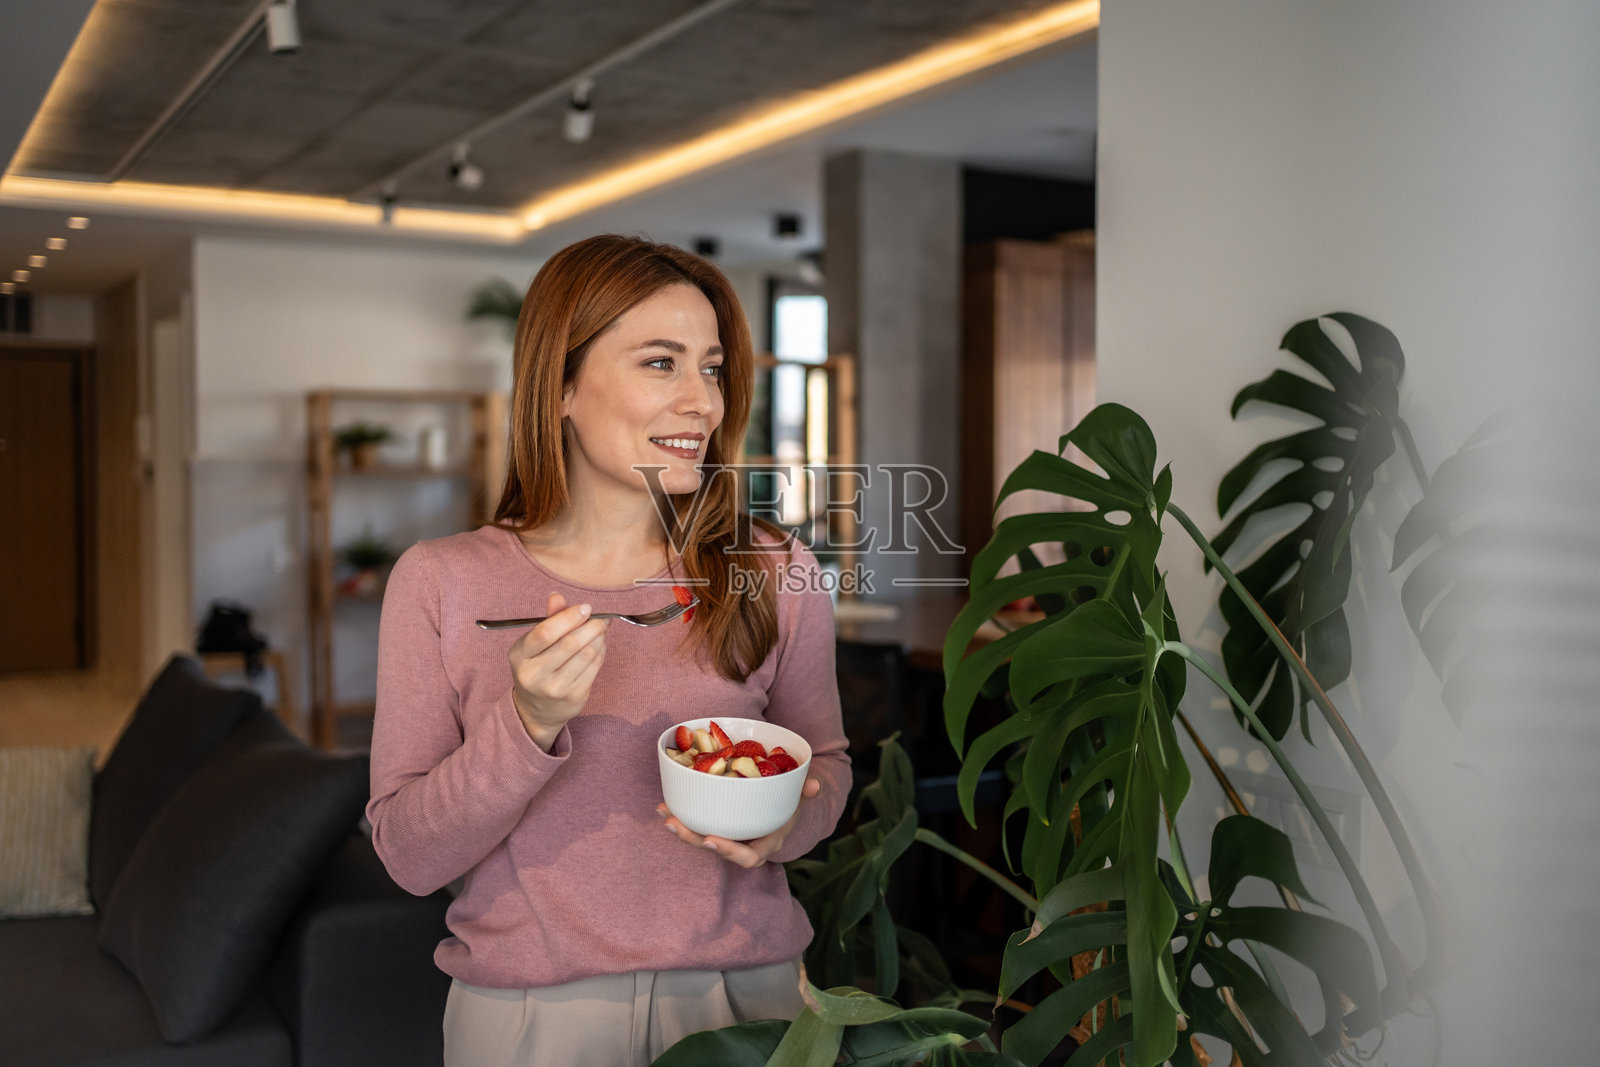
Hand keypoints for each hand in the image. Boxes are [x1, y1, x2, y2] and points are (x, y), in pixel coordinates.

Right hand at [508, 592, 608, 750]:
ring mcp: (554, 688)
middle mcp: (534, 674)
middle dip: (591, 626)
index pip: (545, 632)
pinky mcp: (574, 697)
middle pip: (569, 643)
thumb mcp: (533, 645)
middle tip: (601, 619)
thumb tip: (557, 596)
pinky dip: (601, 652)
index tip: (585, 608)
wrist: (536, 710)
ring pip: (586, 654)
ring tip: (600, 631)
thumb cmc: (537, 668)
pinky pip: (594, 667)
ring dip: (599, 638)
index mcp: (520, 655)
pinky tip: (599, 646)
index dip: (569, 617)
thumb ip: (548, 620)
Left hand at [657, 777, 822, 867]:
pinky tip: (664, 805)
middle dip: (692, 838)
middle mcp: (742, 846)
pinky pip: (696, 826)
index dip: (729, 851)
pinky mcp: (715, 827)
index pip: (747, 857)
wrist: (778, 814)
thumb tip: (815, 785)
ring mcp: (727, 837)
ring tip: (663, 811)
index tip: (710, 840)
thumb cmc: (789, 807)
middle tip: (675, 824)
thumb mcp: (799, 800)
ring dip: (680, 827)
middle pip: (715, 848)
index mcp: (763, 844)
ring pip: (700, 838)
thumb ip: (807, 791)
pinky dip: (680, 816)